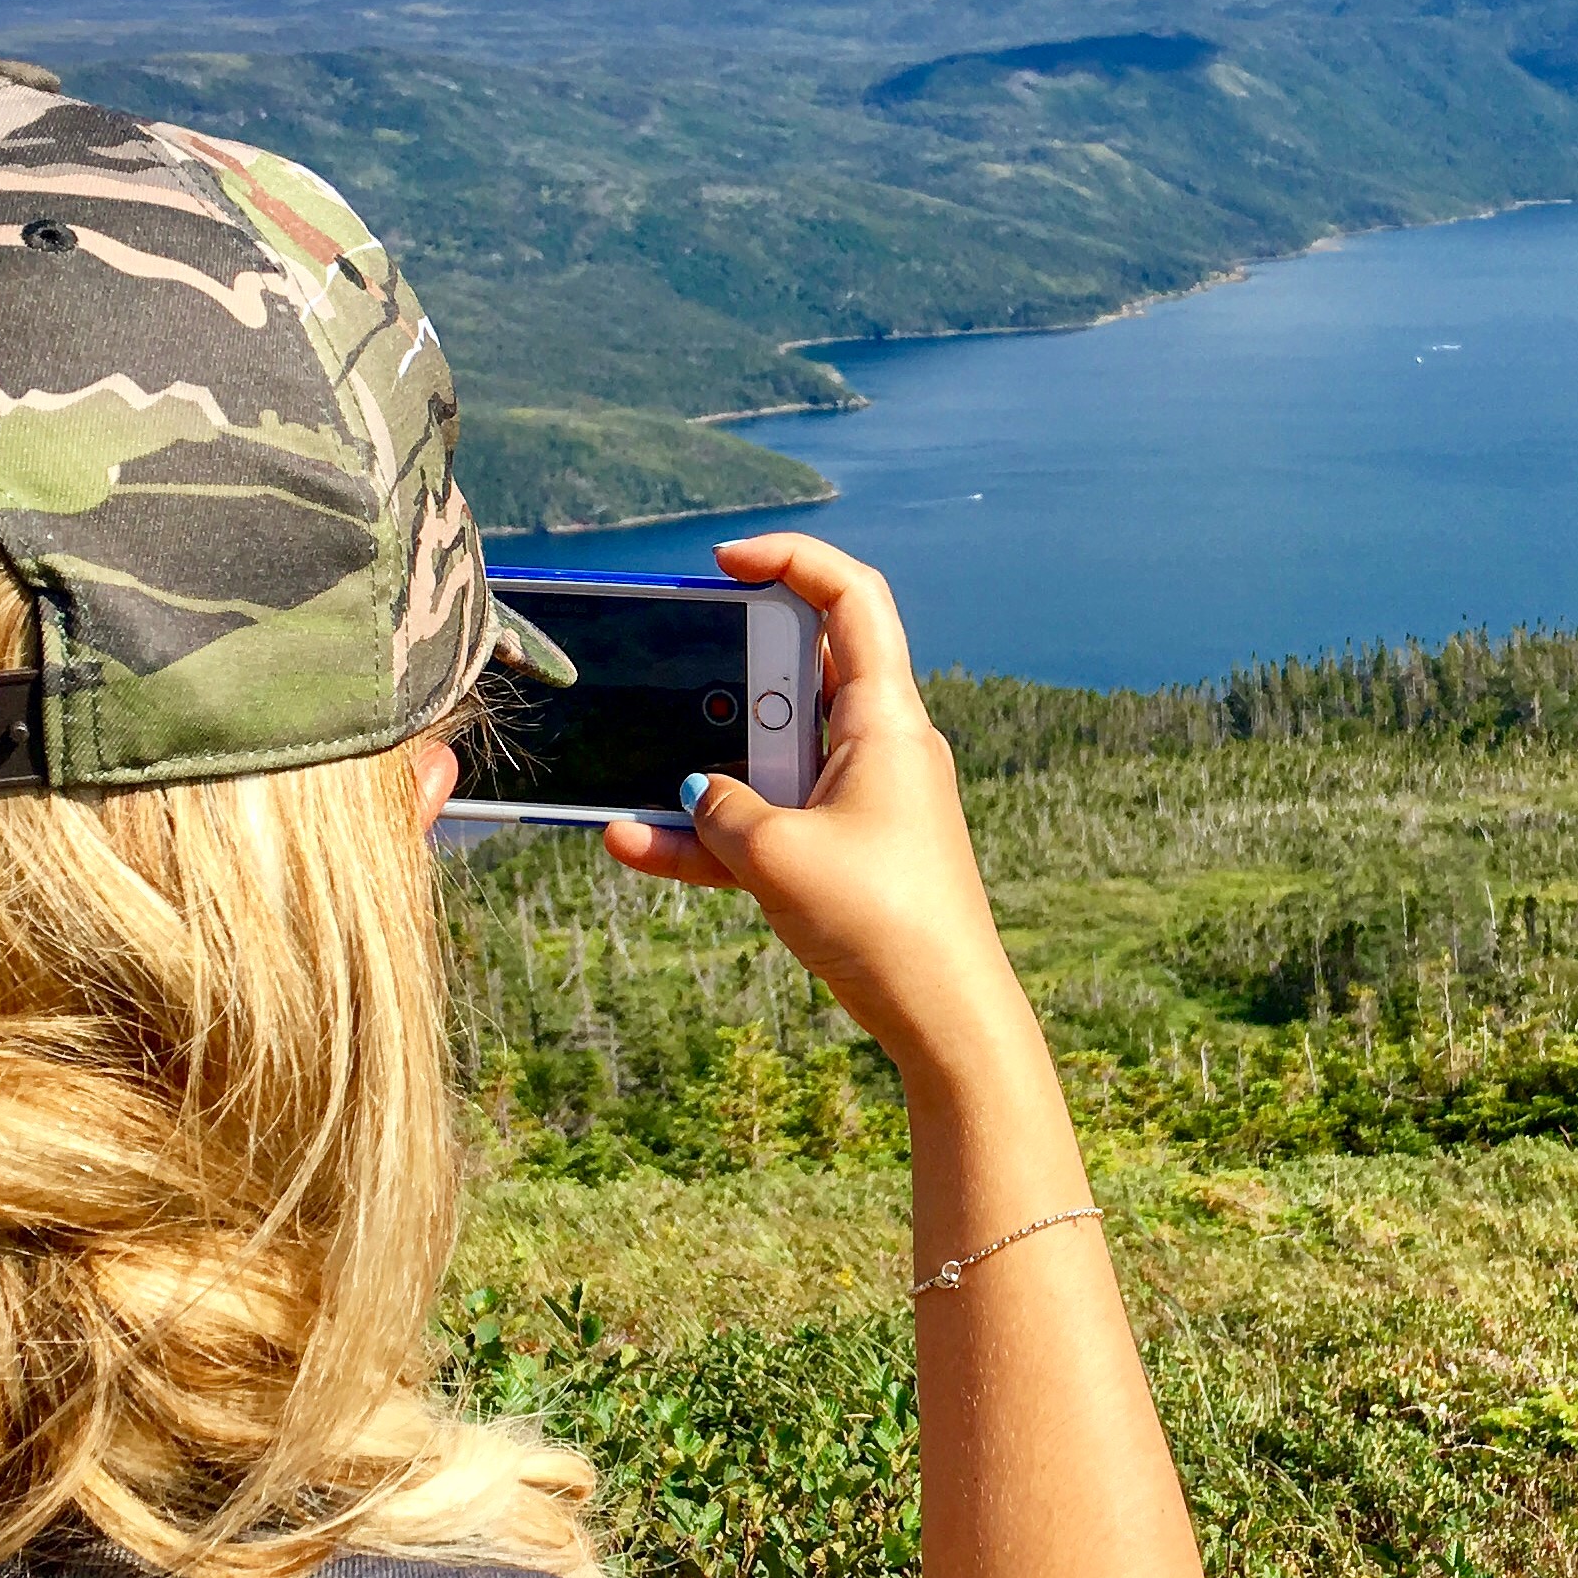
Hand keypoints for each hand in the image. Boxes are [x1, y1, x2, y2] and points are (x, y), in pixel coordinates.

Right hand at [605, 534, 1034, 1076]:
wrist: (943, 1015)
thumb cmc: (882, 919)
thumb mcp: (776, 853)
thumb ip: (720, 810)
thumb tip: (696, 795)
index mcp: (885, 716)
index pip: (851, 598)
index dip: (791, 562)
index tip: (725, 564)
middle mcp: (880, 744)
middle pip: (801, 673)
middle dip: (730, 678)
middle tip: (679, 684)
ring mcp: (864, 800)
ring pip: (772, 758)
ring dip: (706, 769)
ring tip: (636, 779)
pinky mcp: (846, 853)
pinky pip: (767, 824)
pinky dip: (711, 835)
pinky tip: (633, 845)